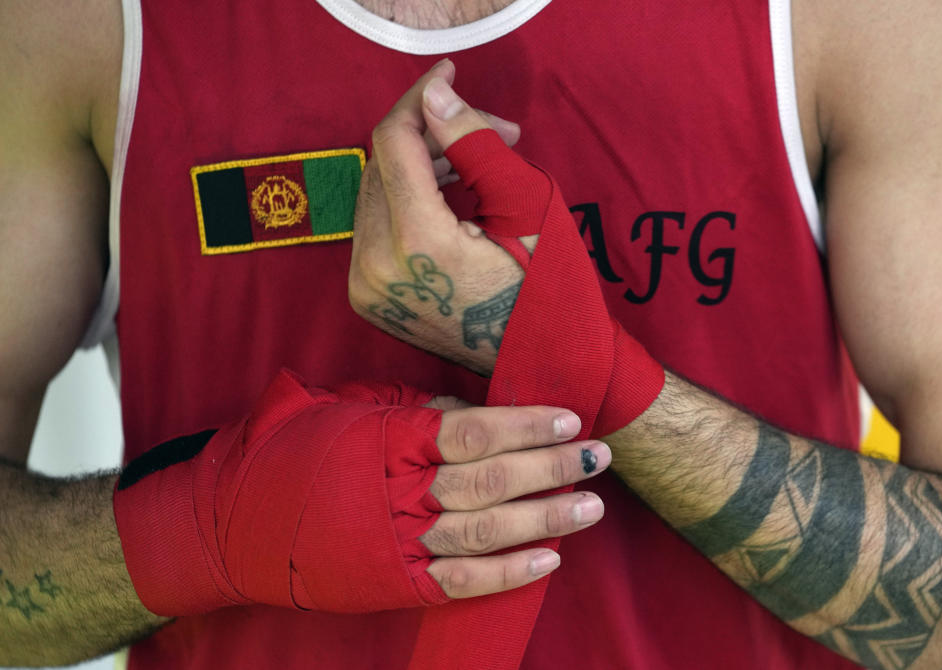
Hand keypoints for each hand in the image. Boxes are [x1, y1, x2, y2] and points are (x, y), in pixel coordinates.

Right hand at [114, 371, 607, 614]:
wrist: (228, 522)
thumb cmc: (287, 451)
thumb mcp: (345, 409)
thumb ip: (411, 410)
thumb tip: (472, 409)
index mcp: (386, 439)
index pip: (473, 430)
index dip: (526, 425)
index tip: (568, 419)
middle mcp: (396, 490)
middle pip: (491, 480)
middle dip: (552, 468)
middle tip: (598, 457)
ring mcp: (393, 541)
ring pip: (485, 531)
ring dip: (544, 518)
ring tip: (590, 507)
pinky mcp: (389, 582)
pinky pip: (459, 581)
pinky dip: (508, 574)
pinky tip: (549, 561)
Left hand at [349, 59, 536, 375]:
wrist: (542, 363)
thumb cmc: (547, 286)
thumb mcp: (526, 204)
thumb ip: (474, 143)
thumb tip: (435, 94)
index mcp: (417, 242)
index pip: (395, 141)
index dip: (422, 99)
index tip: (451, 75)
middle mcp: (375, 267)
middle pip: (382, 165)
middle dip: (431, 136)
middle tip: (487, 133)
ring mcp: (366, 288)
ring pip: (376, 194)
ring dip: (419, 168)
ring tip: (473, 167)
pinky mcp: (368, 299)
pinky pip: (375, 228)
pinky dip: (406, 203)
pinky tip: (448, 199)